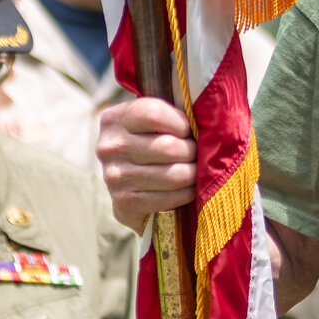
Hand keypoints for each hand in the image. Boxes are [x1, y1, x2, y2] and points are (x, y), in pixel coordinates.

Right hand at [97, 96, 196, 231]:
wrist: (130, 184)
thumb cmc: (152, 142)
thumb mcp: (154, 121)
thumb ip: (172, 114)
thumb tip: (208, 120)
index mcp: (114, 119)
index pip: (153, 114)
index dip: (180, 122)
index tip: (188, 130)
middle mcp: (109, 148)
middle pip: (168, 147)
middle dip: (192, 151)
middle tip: (197, 153)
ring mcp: (114, 178)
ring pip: (174, 175)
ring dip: (193, 174)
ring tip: (196, 170)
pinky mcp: (124, 204)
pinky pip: (170, 198)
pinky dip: (187, 194)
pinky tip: (189, 188)